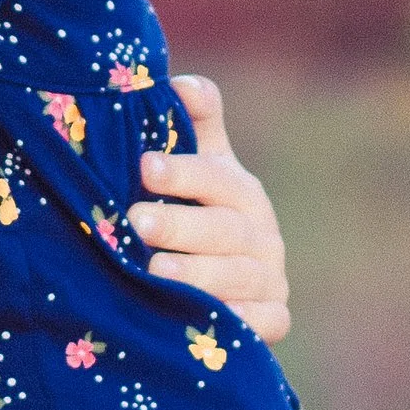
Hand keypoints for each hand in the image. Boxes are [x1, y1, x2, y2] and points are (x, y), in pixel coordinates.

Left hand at [129, 76, 290, 343]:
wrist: (218, 288)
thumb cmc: (192, 214)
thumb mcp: (194, 170)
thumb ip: (193, 126)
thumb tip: (182, 84)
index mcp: (241, 192)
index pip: (217, 178)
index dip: (185, 170)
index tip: (144, 166)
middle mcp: (261, 235)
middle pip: (225, 230)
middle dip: (180, 226)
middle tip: (137, 222)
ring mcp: (270, 281)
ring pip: (238, 278)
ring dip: (197, 275)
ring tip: (153, 272)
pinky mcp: (272, 322)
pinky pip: (259, 325)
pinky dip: (235, 322)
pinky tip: (200, 318)